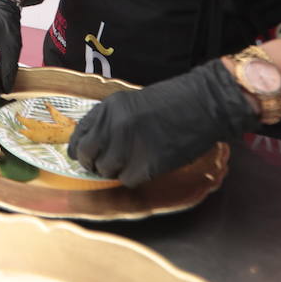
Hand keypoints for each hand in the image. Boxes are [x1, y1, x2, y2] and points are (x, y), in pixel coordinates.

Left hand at [67, 59, 259, 187]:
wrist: (203, 104)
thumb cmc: (170, 101)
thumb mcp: (130, 103)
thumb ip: (109, 120)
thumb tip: (92, 144)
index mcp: (108, 108)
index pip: (79, 135)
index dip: (78, 148)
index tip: (80, 155)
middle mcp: (114, 126)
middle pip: (88, 155)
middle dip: (92, 163)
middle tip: (102, 165)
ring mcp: (130, 146)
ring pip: (107, 171)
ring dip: (115, 170)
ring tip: (130, 162)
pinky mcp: (148, 164)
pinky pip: (128, 180)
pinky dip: (134, 177)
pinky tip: (145, 165)